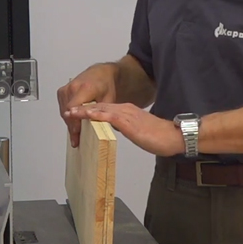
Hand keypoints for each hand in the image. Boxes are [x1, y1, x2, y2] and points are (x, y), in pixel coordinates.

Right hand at [58, 64, 116, 146]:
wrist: (100, 73)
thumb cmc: (105, 84)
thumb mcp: (108, 99)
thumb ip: (103, 113)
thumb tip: (105, 129)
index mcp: (85, 88)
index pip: (74, 107)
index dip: (74, 122)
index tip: (75, 134)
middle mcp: (73, 87)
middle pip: (68, 112)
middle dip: (72, 127)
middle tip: (76, 140)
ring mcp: (66, 89)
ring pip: (64, 111)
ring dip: (70, 123)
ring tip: (75, 135)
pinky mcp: (62, 91)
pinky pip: (62, 107)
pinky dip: (68, 116)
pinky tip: (74, 123)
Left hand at [64, 103, 184, 156]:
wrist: (174, 136)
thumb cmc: (160, 137)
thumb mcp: (138, 131)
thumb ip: (127, 128)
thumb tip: (115, 130)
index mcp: (127, 111)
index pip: (104, 108)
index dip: (89, 110)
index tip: (77, 112)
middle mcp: (125, 109)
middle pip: (99, 107)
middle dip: (82, 109)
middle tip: (68, 111)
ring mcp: (126, 114)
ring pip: (101, 110)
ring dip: (84, 111)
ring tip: (70, 112)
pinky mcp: (128, 122)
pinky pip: (108, 116)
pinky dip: (95, 115)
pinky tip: (86, 115)